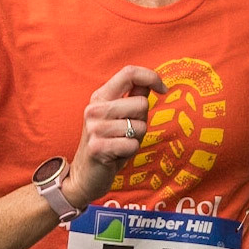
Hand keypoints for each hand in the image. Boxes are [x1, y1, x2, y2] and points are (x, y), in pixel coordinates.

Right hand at [65, 65, 167, 208]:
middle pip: (141, 103)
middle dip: (143, 120)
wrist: (85, 175)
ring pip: (140, 126)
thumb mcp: (120, 118)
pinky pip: (132, 145)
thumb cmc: (108, 144)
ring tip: (120, 144)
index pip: (128, 73)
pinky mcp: (97, 147)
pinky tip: (116, 155)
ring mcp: (94, 128)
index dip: (151, 77)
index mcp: (100, 96)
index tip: (163, 89)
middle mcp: (95, 109)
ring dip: (136, 139)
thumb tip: (151, 82)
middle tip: (127, 133)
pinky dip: (130, 152)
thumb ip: (133, 97)